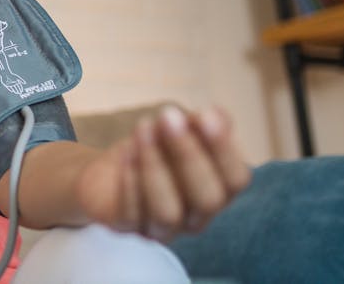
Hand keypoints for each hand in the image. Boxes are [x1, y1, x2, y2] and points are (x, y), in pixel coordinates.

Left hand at [74, 105, 250, 241]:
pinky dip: (130, 182)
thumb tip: (215, 115)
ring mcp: (161, 229)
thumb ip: (200, 123)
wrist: (106, 172)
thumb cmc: (153, 148)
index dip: (224, 149)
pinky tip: (125, 152)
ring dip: (156, 167)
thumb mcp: (177, 129)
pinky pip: (131, 214)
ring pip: (167, 212)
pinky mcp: (127, 228)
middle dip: (189, 154)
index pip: (236, 180)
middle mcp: (196, 217)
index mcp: (218, 192)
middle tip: (169, 116)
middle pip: (207, 199)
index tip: (206, 114)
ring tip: (143, 128)